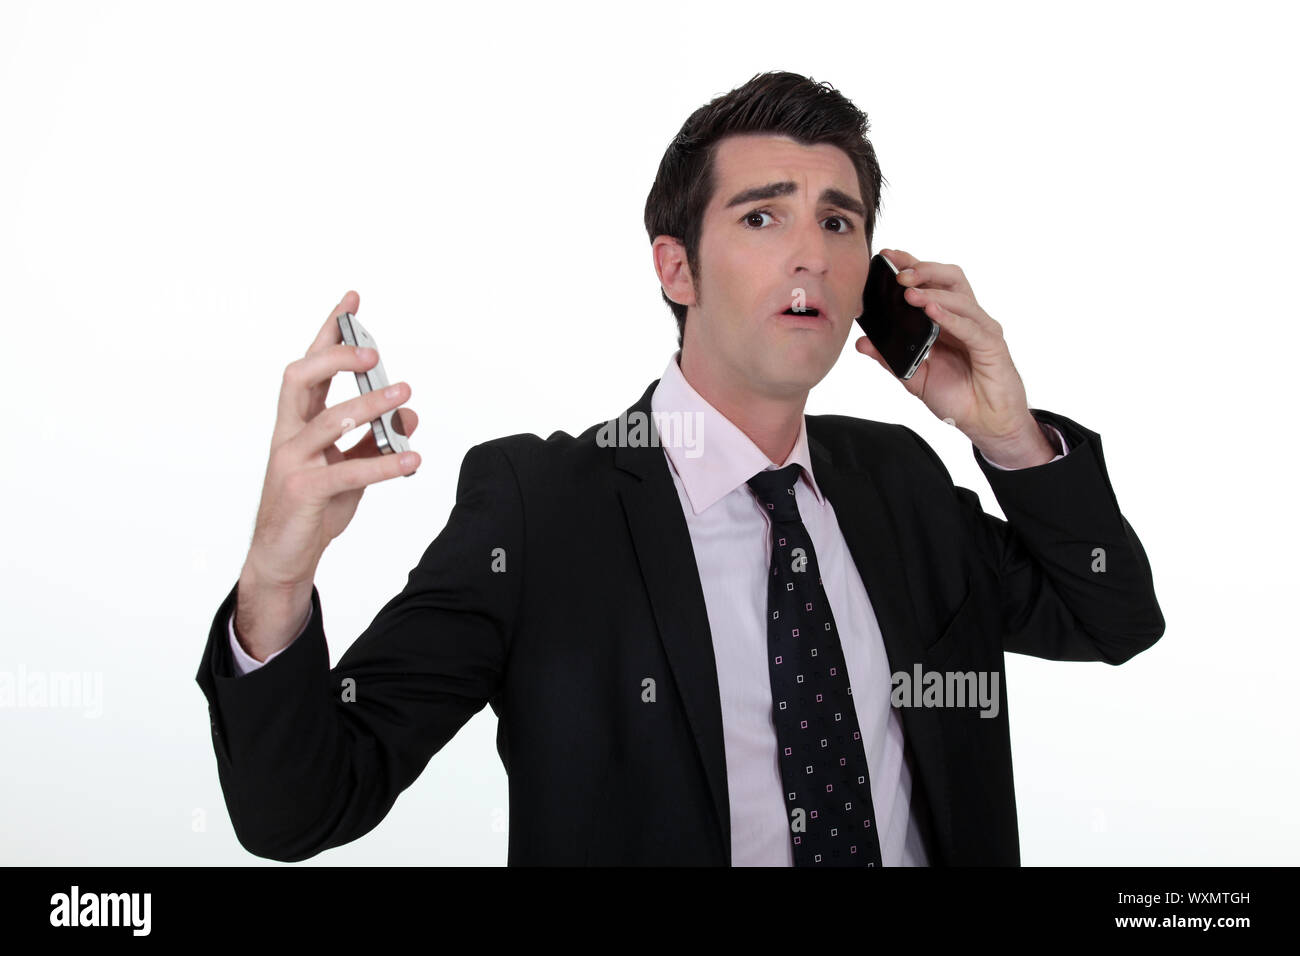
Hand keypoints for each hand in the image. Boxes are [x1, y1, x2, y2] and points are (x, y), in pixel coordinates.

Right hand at [243, 290, 421, 592]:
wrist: (284, 557)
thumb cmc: (313, 507)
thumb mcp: (351, 468)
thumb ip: (375, 438)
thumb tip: (408, 411)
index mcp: (296, 422)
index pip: (310, 366)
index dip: (329, 332)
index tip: (351, 300)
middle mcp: (288, 434)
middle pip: (301, 379)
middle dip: (335, 359)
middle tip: (371, 352)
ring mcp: (292, 461)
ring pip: (327, 421)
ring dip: (368, 405)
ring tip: (403, 394)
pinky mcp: (303, 491)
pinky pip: (347, 471)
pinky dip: (383, 463)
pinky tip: (411, 459)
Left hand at [855, 249, 1053, 466]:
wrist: (986, 423)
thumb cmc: (957, 396)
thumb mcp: (914, 376)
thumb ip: (890, 358)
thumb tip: (862, 342)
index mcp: (948, 320)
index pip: (932, 282)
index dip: (912, 266)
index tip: (886, 257)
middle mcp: (966, 318)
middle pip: (950, 278)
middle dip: (923, 270)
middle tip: (897, 272)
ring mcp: (981, 329)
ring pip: (961, 297)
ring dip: (932, 292)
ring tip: (908, 292)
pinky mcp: (992, 346)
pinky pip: (971, 327)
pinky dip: (950, 317)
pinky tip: (932, 312)